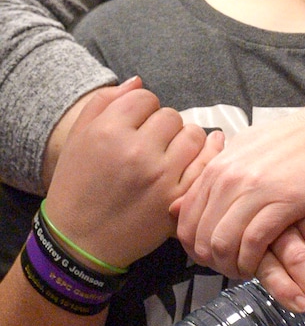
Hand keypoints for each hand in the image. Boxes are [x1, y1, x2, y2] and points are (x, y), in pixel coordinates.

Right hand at [44, 78, 223, 269]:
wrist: (77, 244)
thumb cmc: (76, 187)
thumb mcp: (78, 137)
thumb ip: (105, 101)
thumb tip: (138, 80)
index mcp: (108, 131)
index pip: (145, 97)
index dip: (141, 109)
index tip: (135, 125)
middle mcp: (136, 151)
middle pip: (171, 115)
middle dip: (161, 126)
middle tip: (149, 144)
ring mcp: (160, 177)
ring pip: (193, 135)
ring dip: (183, 140)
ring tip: (168, 154)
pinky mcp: (176, 200)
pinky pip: (207, 163)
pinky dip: (207, 155)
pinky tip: (203, 151)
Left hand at [176, 80, 304, 278]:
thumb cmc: (291, 142)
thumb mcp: (243, 150)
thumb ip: (212, 177)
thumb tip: (176, 206)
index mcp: (218, 166)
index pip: (185, 219)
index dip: (194, 247)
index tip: (211, 256)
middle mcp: (229, 177)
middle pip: (201, 237)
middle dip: (211, 262)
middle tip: (230, 267)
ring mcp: (254, 189)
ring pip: (222, 244)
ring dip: (232, 266)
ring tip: (246, 267)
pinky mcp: (281, 201)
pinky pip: (252, 244)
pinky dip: (253, 262)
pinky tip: (262, 262)